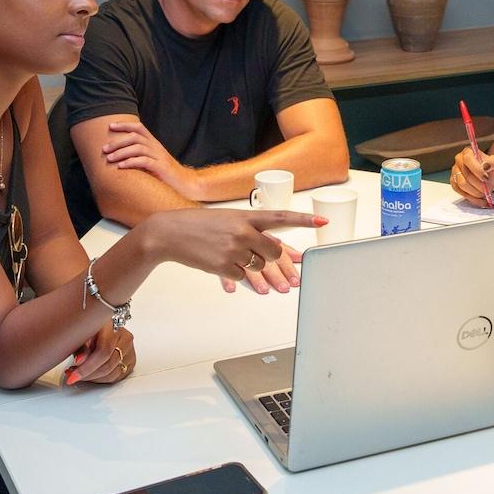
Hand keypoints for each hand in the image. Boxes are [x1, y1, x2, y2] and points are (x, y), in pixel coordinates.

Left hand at [64, 322, 136, 386]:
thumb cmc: (93, 328)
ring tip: (79, 375)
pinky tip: (90, 375)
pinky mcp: (131, 361)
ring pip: (112, 374)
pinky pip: (116, 377)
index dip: (88, 367)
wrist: (105, 327)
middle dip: (88, 375)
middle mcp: (125, 339)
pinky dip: (101, 379)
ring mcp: (130, 350)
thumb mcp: (83, 333)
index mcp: (113, 327)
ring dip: (93, 378)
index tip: (73, 375)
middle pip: (108, 365)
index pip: (104, 351)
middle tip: (72, 376)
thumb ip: (81, 348)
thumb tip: (79, 362)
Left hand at [101, 121, 198, 198]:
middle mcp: (157, 147)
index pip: (139, 127)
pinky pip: (144, 161)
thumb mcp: (153, 162)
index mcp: (154, 144)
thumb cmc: (166, 175)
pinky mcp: (161, 168)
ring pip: (138, 147)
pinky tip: (121, 167)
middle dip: (117, 141)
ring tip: (109, 159)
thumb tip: (118, 155)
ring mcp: (160, 157)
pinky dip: (131, 162)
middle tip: (104, 149)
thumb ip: (140, 156)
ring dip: (121, 152)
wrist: (186, 185)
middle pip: (135, 136)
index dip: (124, 125)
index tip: (110, 126)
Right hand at [133, 208, 319, 295]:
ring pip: (258, 266)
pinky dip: (237, 275)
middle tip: (266, 263)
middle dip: (272, 259)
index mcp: (246, 216)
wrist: (170, 233)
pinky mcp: (224, 266)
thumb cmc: (201, 225)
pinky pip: (242, 277)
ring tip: (234, 259)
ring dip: (252, 267)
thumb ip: (253, 231)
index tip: (322, 222)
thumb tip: (278, 248)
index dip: (304, 221)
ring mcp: (234, 249)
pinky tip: (222, 263)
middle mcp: (243, 231)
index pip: (281, 217)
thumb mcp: (229, 220)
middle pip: (274, 252)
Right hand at [450, 145, 493, 205]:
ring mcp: (455, 172)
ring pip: (462, 184)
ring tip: (486, 193)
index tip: (486, 178)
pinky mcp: (454, 183)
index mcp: (468, 152)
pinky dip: (473, 199)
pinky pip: (461, 193)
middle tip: (489, 189)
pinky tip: (481, 200)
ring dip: (476, 192)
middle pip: (465, 174)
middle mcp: (459, 161)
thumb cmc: (493, 169)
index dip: (476, 170)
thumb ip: (493, 162)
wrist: (491, 177)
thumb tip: (485, 166)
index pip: (468, 160)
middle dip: (479, 184)